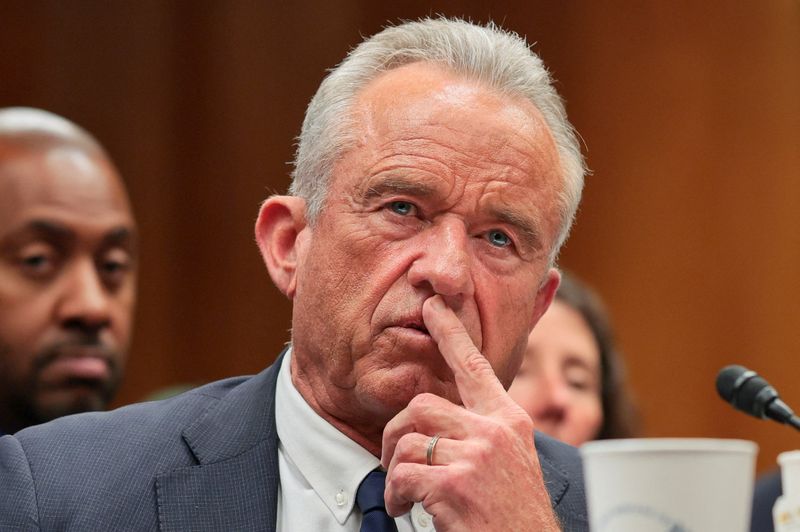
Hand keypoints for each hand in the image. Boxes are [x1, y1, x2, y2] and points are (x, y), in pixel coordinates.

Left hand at [381, 295, 560, 530]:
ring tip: (404, 494)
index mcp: (510, 422)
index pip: (476, 367)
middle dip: (397, 433)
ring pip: (409, 439)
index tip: (434, 309)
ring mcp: (477, 455)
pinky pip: (403, 474)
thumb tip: (444, 423)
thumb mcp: (512, 464)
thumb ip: (484, 436)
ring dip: (394, 470)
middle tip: (395, 462)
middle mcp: (495, 431)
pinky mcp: (457, 483)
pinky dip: (395, 494)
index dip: (452, 334)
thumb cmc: (517, 518)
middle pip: (423, 405)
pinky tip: (406, 508)